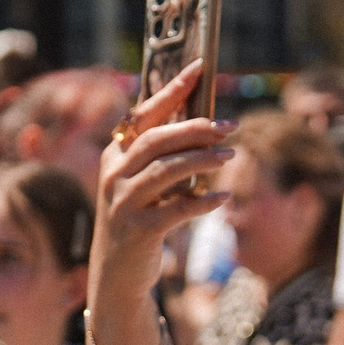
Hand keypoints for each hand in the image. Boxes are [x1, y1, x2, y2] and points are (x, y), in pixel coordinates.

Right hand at [90, 61, 232, 315]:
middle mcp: (113, 176)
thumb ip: (161, 156)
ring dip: (203, 160)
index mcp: (114, 156)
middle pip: (157, 140)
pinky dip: (203, 202)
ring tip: (230, 155)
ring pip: (167, 171)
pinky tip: (223, 198)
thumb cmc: (137, 220)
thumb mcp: (141, 184)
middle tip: (229, 126)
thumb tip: (203, 122)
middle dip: (196, 128)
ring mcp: (123, 203)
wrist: (117, 275)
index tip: (199, 69)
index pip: (143, 115)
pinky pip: (177, 210)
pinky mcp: (138, 231)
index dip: (171, 90)